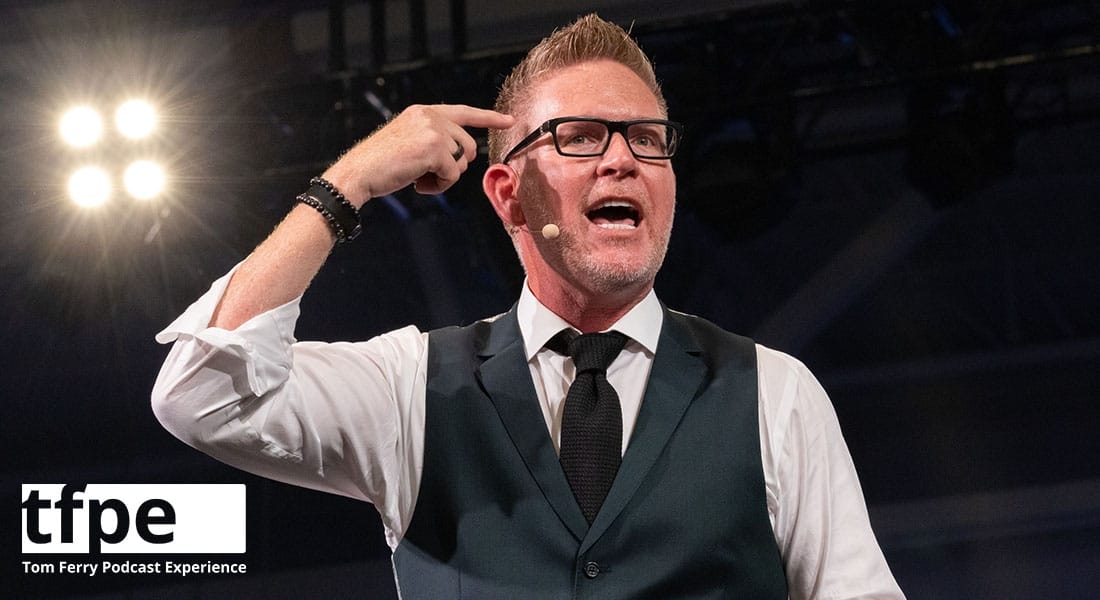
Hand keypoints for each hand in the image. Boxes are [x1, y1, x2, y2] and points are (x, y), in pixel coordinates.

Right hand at [321, 104, 513, 205]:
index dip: (489, 118)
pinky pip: (453, 175)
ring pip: (462, 162)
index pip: (464, 111)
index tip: (508, 121)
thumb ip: (435, 139)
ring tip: (419, 179)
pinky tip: (418, 185)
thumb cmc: (381, 165)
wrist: (358, 173)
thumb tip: (463, 155)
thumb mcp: (409, 142)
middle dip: (455, 166)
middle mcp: (430, 115)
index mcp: (423, 111)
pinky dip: (439, 186)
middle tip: (429, 175)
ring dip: (445, 178)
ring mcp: (433, 130)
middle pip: (468, 146)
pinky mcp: (434, 148)